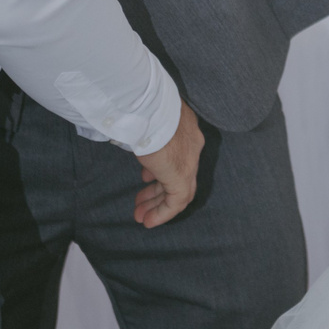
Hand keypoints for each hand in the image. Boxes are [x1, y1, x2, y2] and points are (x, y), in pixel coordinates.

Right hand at [133, 101, 203, 228]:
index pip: (179, 154)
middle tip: (141, 204)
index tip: (146, 178)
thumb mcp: (146, 119)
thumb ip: (146, 133)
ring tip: (141, 216)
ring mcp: (189, 160)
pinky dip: (163, 212)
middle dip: (158, 191)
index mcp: (186, 127)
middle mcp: (193, 143)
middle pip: (179, 173)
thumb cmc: (141, 107)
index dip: (161, 168)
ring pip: (179, 190)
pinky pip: (177, 201)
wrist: (147, 108)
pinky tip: (149, 221)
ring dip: (158, 204)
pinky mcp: (182, 175)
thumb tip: (135, 141)